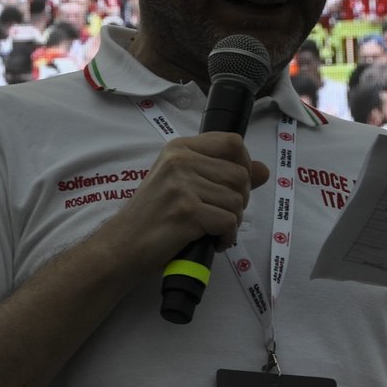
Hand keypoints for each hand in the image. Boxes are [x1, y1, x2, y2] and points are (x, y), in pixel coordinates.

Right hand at [105, 133, 270, 267]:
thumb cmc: (152, 214)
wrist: (123, 243)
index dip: (244, 164)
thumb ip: (221, 173)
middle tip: (218, 213)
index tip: (232, 184)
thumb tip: (263, 170)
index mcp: (179, 148)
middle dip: (239, 200)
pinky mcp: (187, 212)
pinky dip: (226, 237)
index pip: (232, 142)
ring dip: (231, 221)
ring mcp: (182, 186)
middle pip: (240, 175)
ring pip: (237, 201)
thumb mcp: (182, 183)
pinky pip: (229, 222)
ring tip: (211, 228)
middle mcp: (180, 162)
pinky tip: (213, 241)